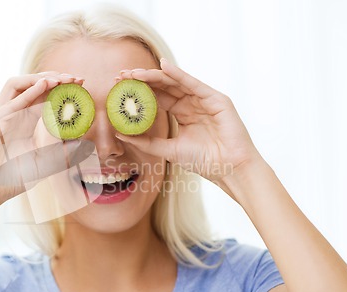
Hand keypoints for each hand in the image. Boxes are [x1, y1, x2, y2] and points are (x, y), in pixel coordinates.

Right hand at [0, 73, 92, 210]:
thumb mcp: (45, 164)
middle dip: (55, 78)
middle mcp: (11, 114)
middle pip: (32, 85)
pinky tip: (44, 85)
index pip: (43, 94)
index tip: (81, 85)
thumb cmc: (13, 179)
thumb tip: (81, 144)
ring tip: (60, 79)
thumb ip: (61, 154)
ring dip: (39, 78)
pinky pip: (9, 101)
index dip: (62, 87)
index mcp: (24, 120)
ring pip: (17, 84)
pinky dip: (27, 91)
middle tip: (76, 79)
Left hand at [116, 59, 261, 192]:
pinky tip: (164, 66)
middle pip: (163, 87)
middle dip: (141, 80)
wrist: (229, 169)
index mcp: (182, 113)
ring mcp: (204, 99)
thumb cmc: (204, 161)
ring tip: (134, 72)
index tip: (118, 87)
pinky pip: (194, 84)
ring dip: (154, 75)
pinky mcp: (216, 98)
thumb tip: (120, 135)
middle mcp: (191, 103)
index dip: (138, 91)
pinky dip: (179, 74)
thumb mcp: (168, 150)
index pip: (157, 97)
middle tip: (120, 76)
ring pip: (175, 82)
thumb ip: (146, 142)